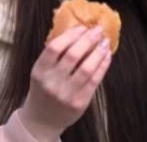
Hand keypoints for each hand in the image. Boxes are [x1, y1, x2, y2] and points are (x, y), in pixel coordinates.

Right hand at [18, 25, 111, 140]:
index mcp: (40, 71)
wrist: (42, 119)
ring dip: (98, 52)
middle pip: (73, 55)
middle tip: (97, 30)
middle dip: (88, 39)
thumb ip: (54, 55)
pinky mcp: (80, 102)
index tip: (82, 27)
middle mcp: (52, 82)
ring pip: (87, 68)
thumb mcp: (41, 71)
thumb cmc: (43, 89)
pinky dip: (103, 66)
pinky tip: (106, 56)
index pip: (54, 47)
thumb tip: (77, 31)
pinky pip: (95, 80)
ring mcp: (66, 93)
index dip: (70, 35)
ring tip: (104, 42)